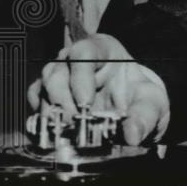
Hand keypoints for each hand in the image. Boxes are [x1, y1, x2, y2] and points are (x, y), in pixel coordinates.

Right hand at [27, 34, 169, 145]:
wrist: (133, 108)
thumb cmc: (140, 97)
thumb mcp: (151, 104)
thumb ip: (144, 117)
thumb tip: (132, 135)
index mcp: (100, 50)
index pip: (82, 52)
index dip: (80, 77)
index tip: (86, 103)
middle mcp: (73, 61)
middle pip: (56, 73)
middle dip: (62, 101)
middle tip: (73, 124)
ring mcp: (58, 79)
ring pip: (42, 90)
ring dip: (50, 114)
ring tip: (64, 134)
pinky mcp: (49, 100)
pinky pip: (36, 106)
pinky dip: (40, 121)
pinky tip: (52, 135)